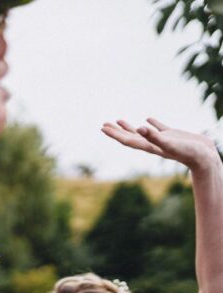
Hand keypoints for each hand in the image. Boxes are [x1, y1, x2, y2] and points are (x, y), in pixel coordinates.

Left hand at [102, 118, 219, 171]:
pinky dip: (152, 123)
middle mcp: (153, 143)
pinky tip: (148, 119)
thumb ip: (154, 136)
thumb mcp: (169, 143)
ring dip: (130, 127)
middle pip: (130, 137)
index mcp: (149, 146)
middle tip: (104, 124)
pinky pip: (159, 128)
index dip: (114, 134)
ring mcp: (162, 139)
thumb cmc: (188, 152)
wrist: (205, 157)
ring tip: (119, 120)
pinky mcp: (173, 135)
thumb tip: (139, 127)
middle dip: (116, 131)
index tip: (102, 127)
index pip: (127, 140)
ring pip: (142, 132)